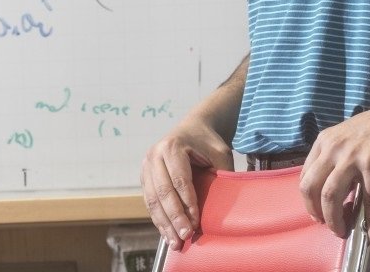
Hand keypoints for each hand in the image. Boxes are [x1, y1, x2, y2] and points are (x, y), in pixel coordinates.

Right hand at [141, 120, 233, 249]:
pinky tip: (166, 234)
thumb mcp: (220, 153)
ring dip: (163, 223)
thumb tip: (225, 206)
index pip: (179, 180)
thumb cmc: (208, 142)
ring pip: (152, 199)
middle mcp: (155, 155)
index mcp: (172, 146)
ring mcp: (146, 165)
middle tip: (184, 237)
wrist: (193, 127)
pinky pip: (149, 201)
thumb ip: (222, 174)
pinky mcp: (145, 176)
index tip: (195, 224)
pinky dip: (158, 219)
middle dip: (174, 217)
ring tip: (175, 243)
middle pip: (163, 192)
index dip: (187, 204)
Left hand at [299, 88, 369, 246]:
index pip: (305, 177)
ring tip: (345, 232)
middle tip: (331, 228)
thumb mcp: (349, 140)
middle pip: (312, 188)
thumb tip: (339, 196)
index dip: (309, 202)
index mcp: (324, 142)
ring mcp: (352, 155)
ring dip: (335, 220)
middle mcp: (333, 147)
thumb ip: (339, 162)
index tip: (318, 215)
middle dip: (318, 214)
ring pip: (331, 195)